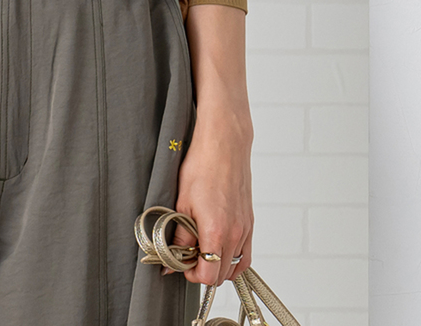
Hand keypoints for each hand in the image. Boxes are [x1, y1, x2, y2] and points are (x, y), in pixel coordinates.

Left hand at [172, 108, 253, 286]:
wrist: (224, 144)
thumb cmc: (202, 167)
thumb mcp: (182, 202)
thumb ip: (179, 236)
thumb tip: (170, 260)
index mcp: (217, 231)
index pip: (208, 276)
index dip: (191, 274)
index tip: (180, 263)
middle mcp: (235, 234)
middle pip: (221, 275)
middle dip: (202, 270)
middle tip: (187, 255)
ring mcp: (245, 229)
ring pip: (234, 267)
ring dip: (217, 265)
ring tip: (201, 250)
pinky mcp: (250, 222)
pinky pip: (245, 254)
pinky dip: (233, 259)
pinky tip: (219, 249)